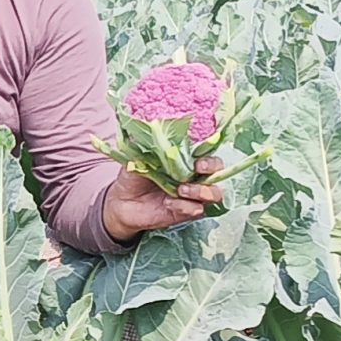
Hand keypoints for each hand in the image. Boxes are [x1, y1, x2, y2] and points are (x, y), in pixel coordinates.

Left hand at [101, 157, 224, 243]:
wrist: (122, 201)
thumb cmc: (134, 176)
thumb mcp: (139, 157)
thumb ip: (150, 146)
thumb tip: (154, 129)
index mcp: (185, 160)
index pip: (208, 154)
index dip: (209, 157)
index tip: (198, 161)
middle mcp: (193, 176)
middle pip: (218, 173)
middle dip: (211, 171)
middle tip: (196, 171)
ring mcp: (191, 195)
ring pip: (214, 193)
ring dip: (201, 191)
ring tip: (181, 190)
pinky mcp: (185, 211)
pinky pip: (197, 209)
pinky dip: (185, 206)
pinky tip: (168, 203)